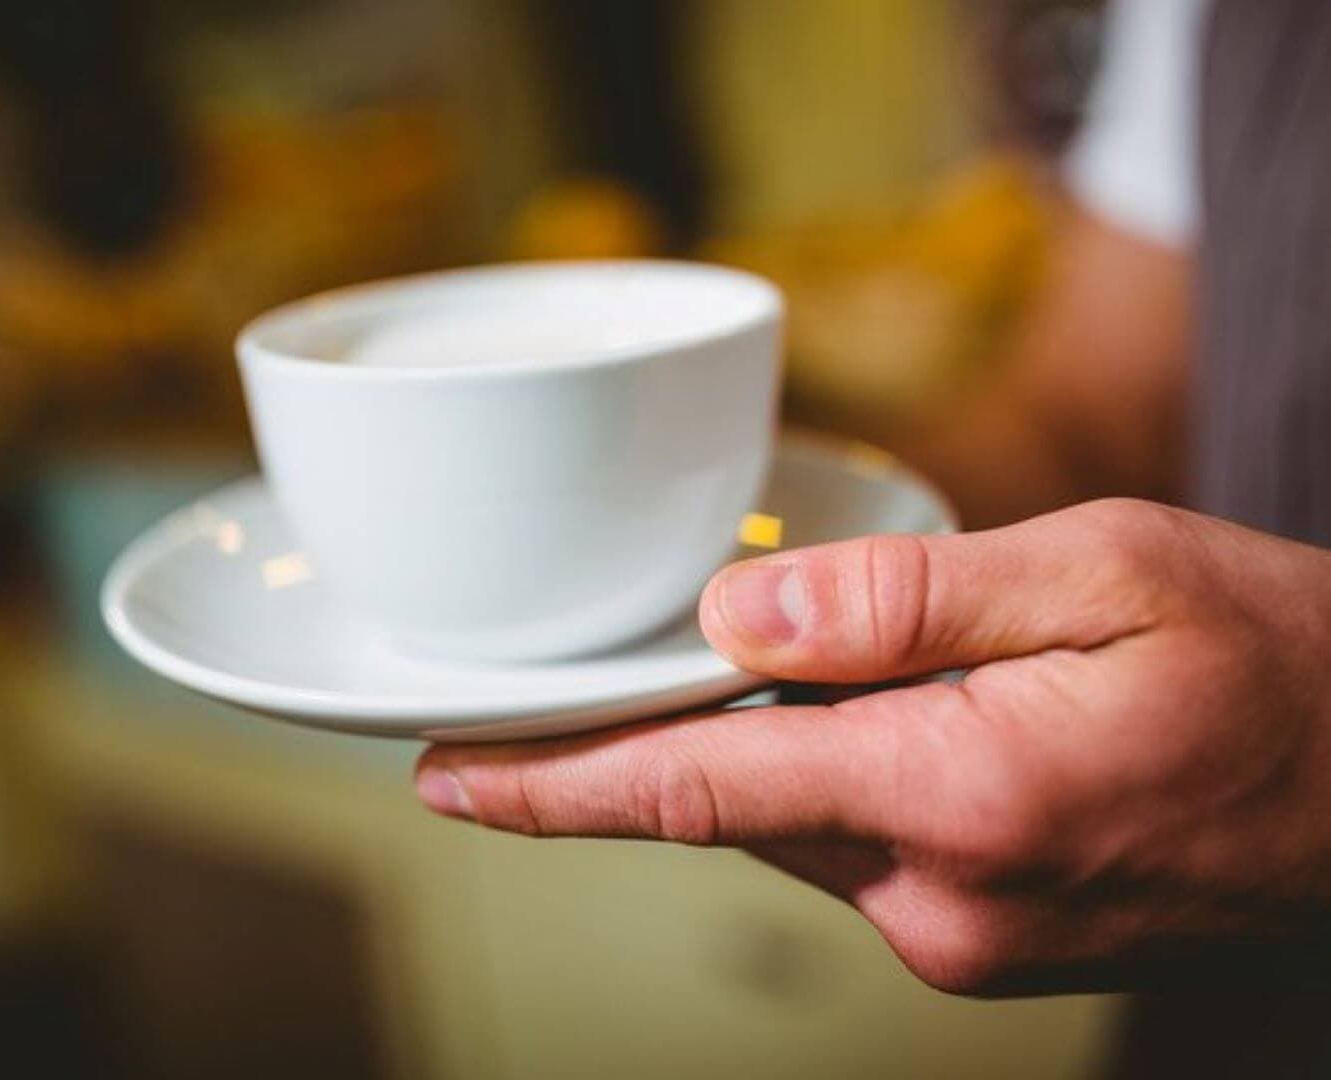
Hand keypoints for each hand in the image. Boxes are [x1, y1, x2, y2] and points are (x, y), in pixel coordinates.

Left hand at [414, 499, 1330, 993]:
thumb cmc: (1274, 659)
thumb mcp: (1098, 570)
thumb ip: (899, 601)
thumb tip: (736, 622)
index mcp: (962, 794)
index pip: (695, 791)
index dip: (550, 787)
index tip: (444, 779)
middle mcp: (945, 896)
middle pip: (737, 800)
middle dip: (677, 728)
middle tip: (652, 652)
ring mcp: (968, 936)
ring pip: (799, 820)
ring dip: (783, 745)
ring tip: (861, 661)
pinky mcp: (988, 940)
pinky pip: (863, 845)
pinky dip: (843, 777)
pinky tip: (911, 718)